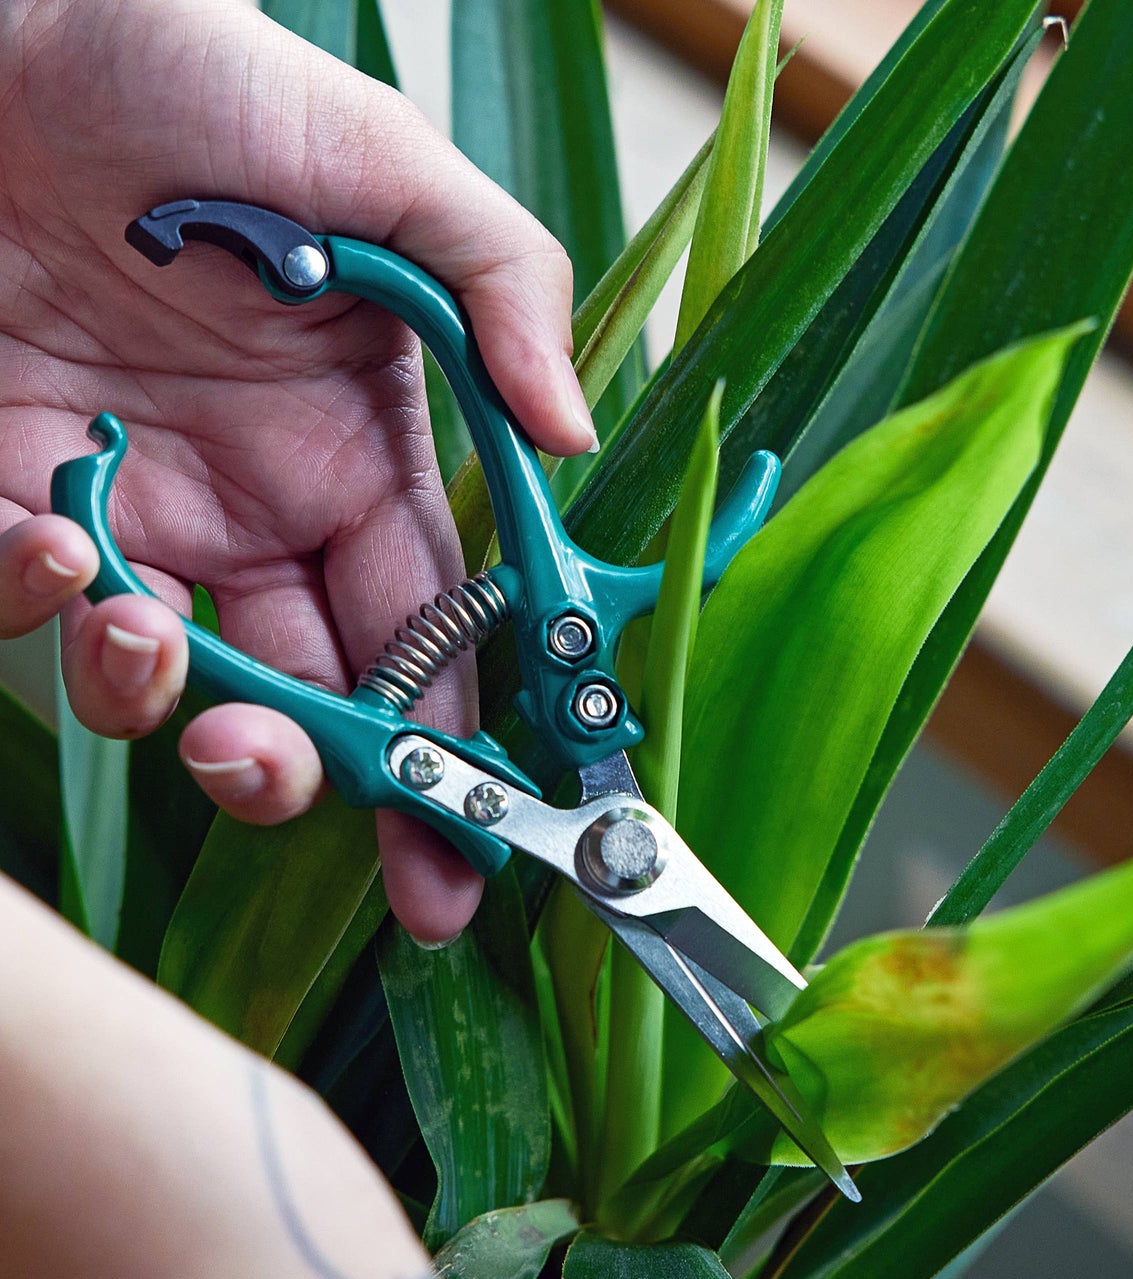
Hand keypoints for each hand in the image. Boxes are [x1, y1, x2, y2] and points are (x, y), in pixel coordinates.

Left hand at [0, 0, 597, 943]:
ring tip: (146, 638)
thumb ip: (501, 292)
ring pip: (159, 685)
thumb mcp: (384, 168)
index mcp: (358, 458)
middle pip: (302, 697)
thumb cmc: (199, 78)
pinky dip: (36, 606)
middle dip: (304, 777)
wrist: (11, 22)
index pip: (427, 636)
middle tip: (285, 785)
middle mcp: (252, 509)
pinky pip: (24, 603)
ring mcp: (132, 510)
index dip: (454, 747)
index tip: (474, 843)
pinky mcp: (7, 488)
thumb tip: (576, 438)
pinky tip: (58, 545)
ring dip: (156, 702)